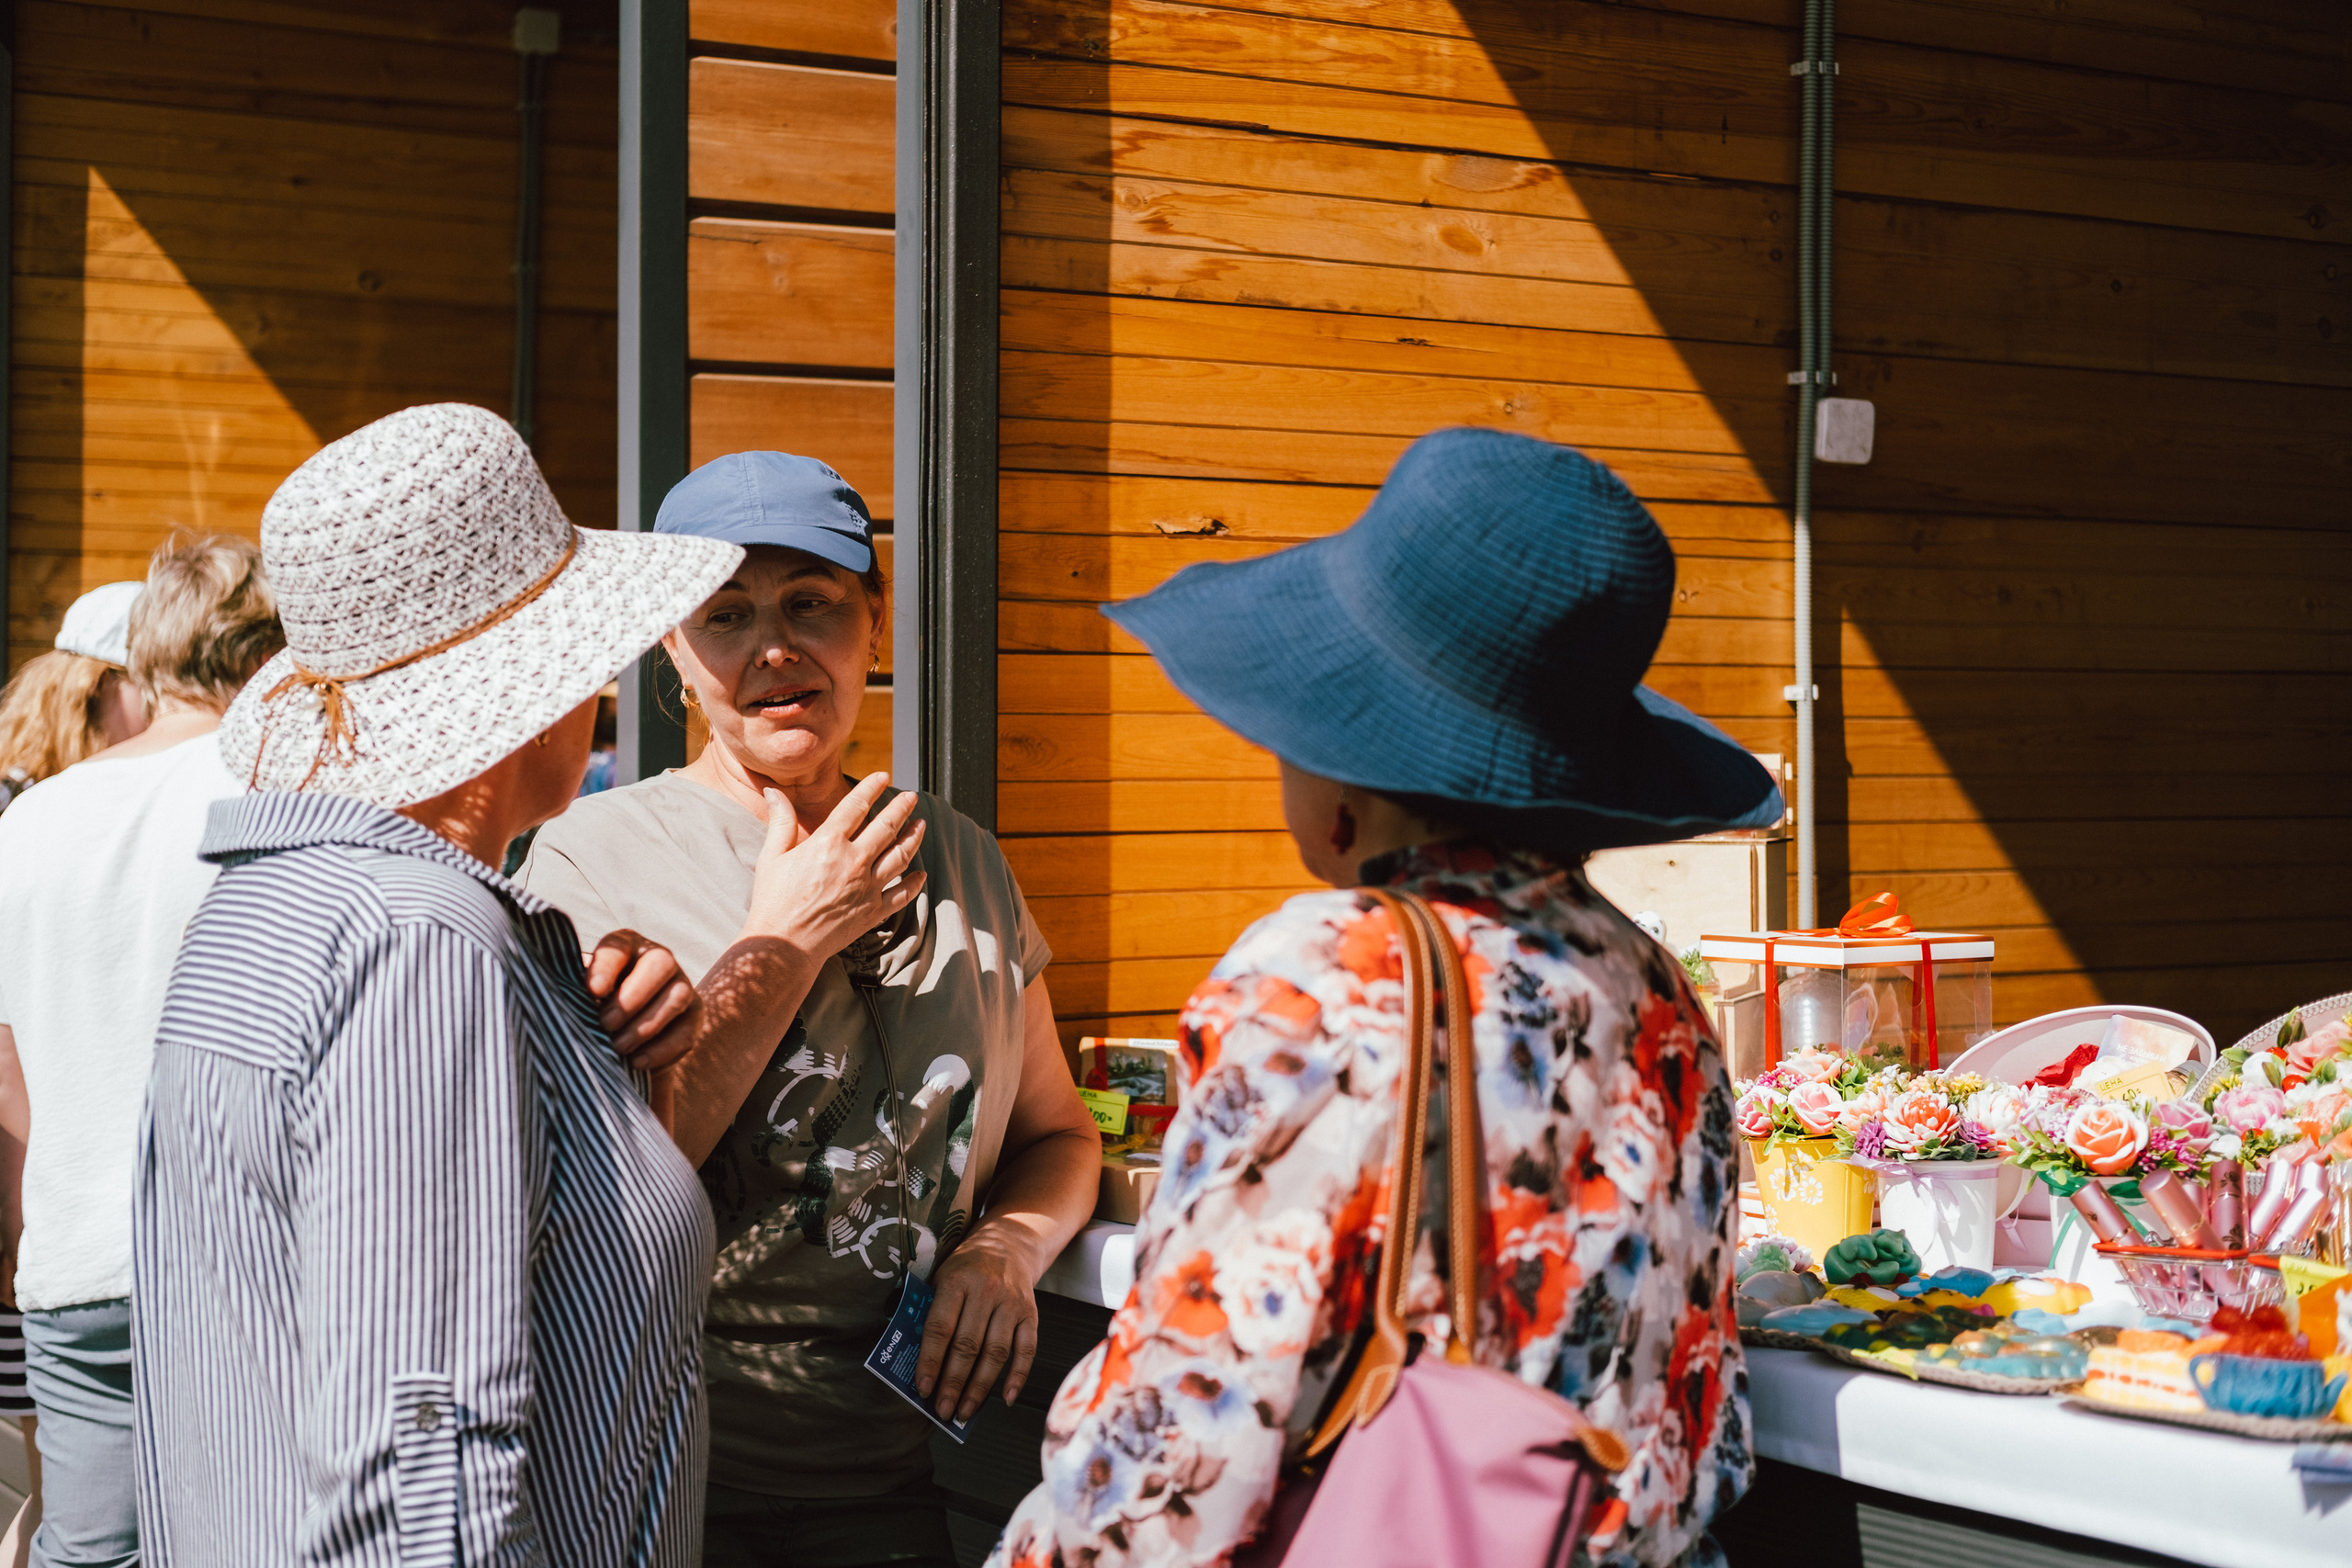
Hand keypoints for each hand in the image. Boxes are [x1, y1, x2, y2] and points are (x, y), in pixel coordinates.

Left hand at [585, 929, 700, 1071]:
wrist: (624, 1034)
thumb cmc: (595, 1007)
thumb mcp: (582, 995)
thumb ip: (576, 992)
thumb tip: (563, 1002)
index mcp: (625, 946)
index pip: (618, 947)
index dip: (606, 967)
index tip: (592, 991)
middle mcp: (659, 958)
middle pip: (660, 964)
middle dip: (632, 997)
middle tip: (606, 1024)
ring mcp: (682, 985)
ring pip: (677, 997)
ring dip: (645, 1025)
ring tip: (618, 1047)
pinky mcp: (694, 1015)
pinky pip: (686, 1030)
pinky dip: (661, 1049)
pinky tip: (637, 1061)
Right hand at [742, 773, 926, 958]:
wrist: (784, 945)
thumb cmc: (773, 901)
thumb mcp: (771, 857)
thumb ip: (780, 822)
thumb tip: (774, 791)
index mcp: (827, 843)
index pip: (856, 806)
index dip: (870, 787)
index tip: (882, 776)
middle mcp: (853, 862)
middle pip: (886, 826)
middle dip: (902, 807)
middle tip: (911, 796)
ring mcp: (867, 887)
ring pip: (900, 856)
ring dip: (913, 837)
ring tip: (921, 824)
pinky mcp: (873, 911)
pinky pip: (902, 894)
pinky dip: (914, 883)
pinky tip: (921, 874)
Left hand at [916, 1228, 1041, 1421]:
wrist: (1009, 1242)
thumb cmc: (967, 1267)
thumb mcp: (942, 1276)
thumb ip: (932, 1310)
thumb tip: (915, 1360)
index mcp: (957, 1280)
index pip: (941, 1327)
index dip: (931, 1361)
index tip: (923, 1389)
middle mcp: (986, 1290)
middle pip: (968, 1345)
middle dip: (954, 1383)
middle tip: (943, 1410)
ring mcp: (1012, 1303)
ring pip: (995, 1352)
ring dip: (980, 1387)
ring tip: (966, 1410)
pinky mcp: (1031, 1313)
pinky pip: (1026, 1350)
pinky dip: (1017, 1376)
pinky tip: (1005, 1398)